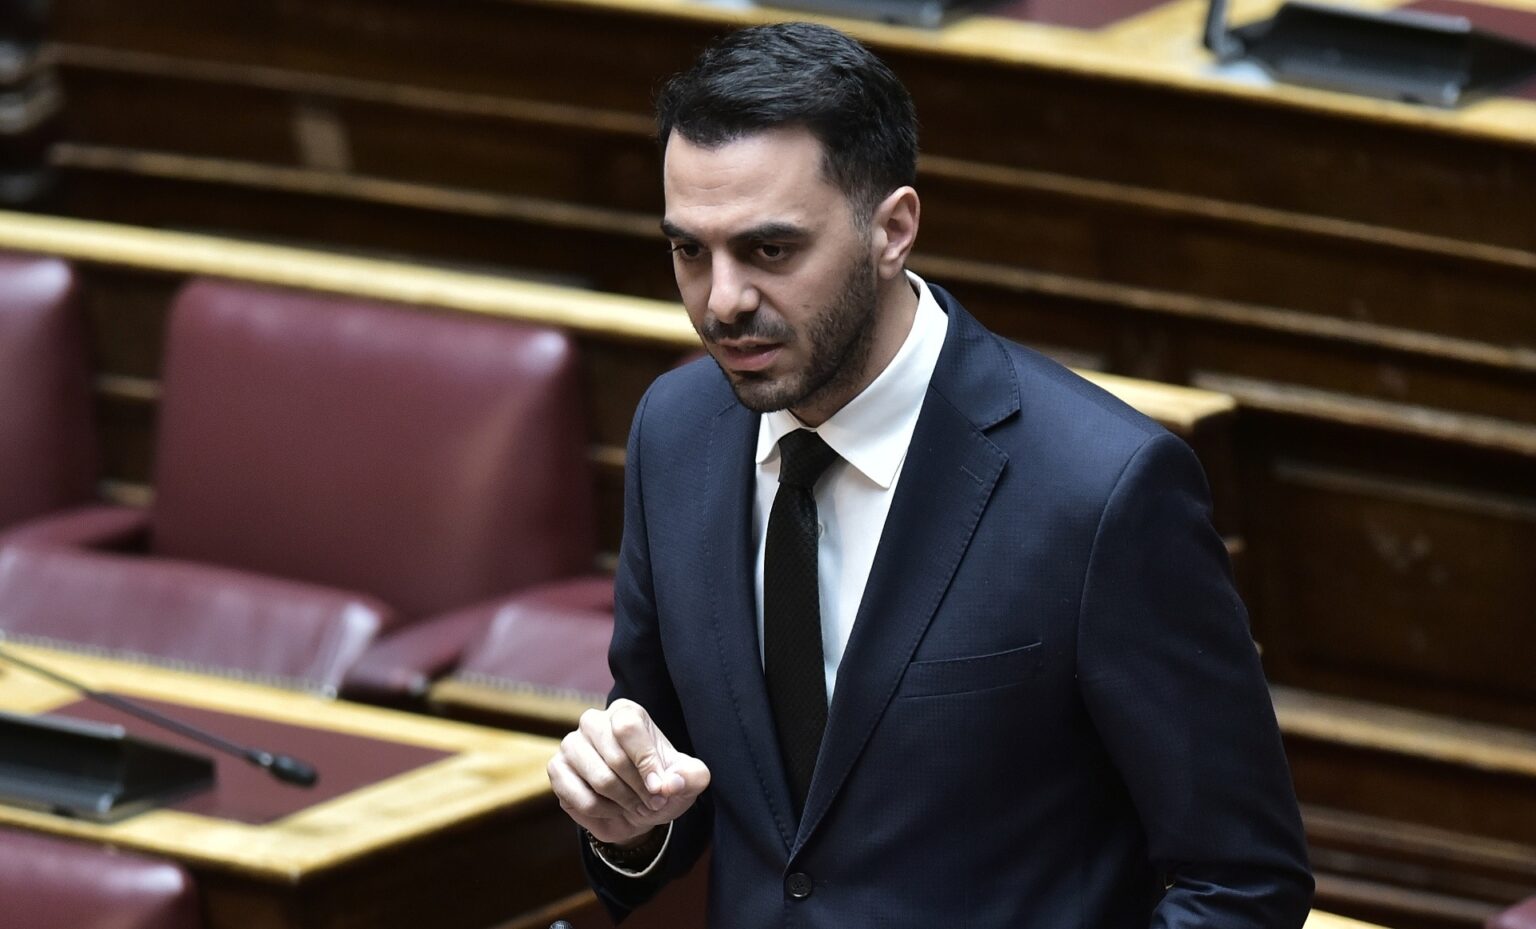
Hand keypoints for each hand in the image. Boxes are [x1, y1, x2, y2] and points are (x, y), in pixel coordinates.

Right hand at [547, 698, 711, 845]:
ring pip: (599, 779)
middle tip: (652, 803)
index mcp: (625, 712)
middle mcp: (593, 721)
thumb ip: (692, 777)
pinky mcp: (557, 771)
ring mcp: (570, 745)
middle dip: (638, 788)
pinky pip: (581, 799)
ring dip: (624, 802)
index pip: (628, 727)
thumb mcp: (687, 781)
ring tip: (636, 806)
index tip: (660, 788)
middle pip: (614, 756)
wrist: (636, 809)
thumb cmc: (661, 786)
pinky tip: (613, 809)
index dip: (646, 762)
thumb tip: (671, 783)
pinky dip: (604, 812)